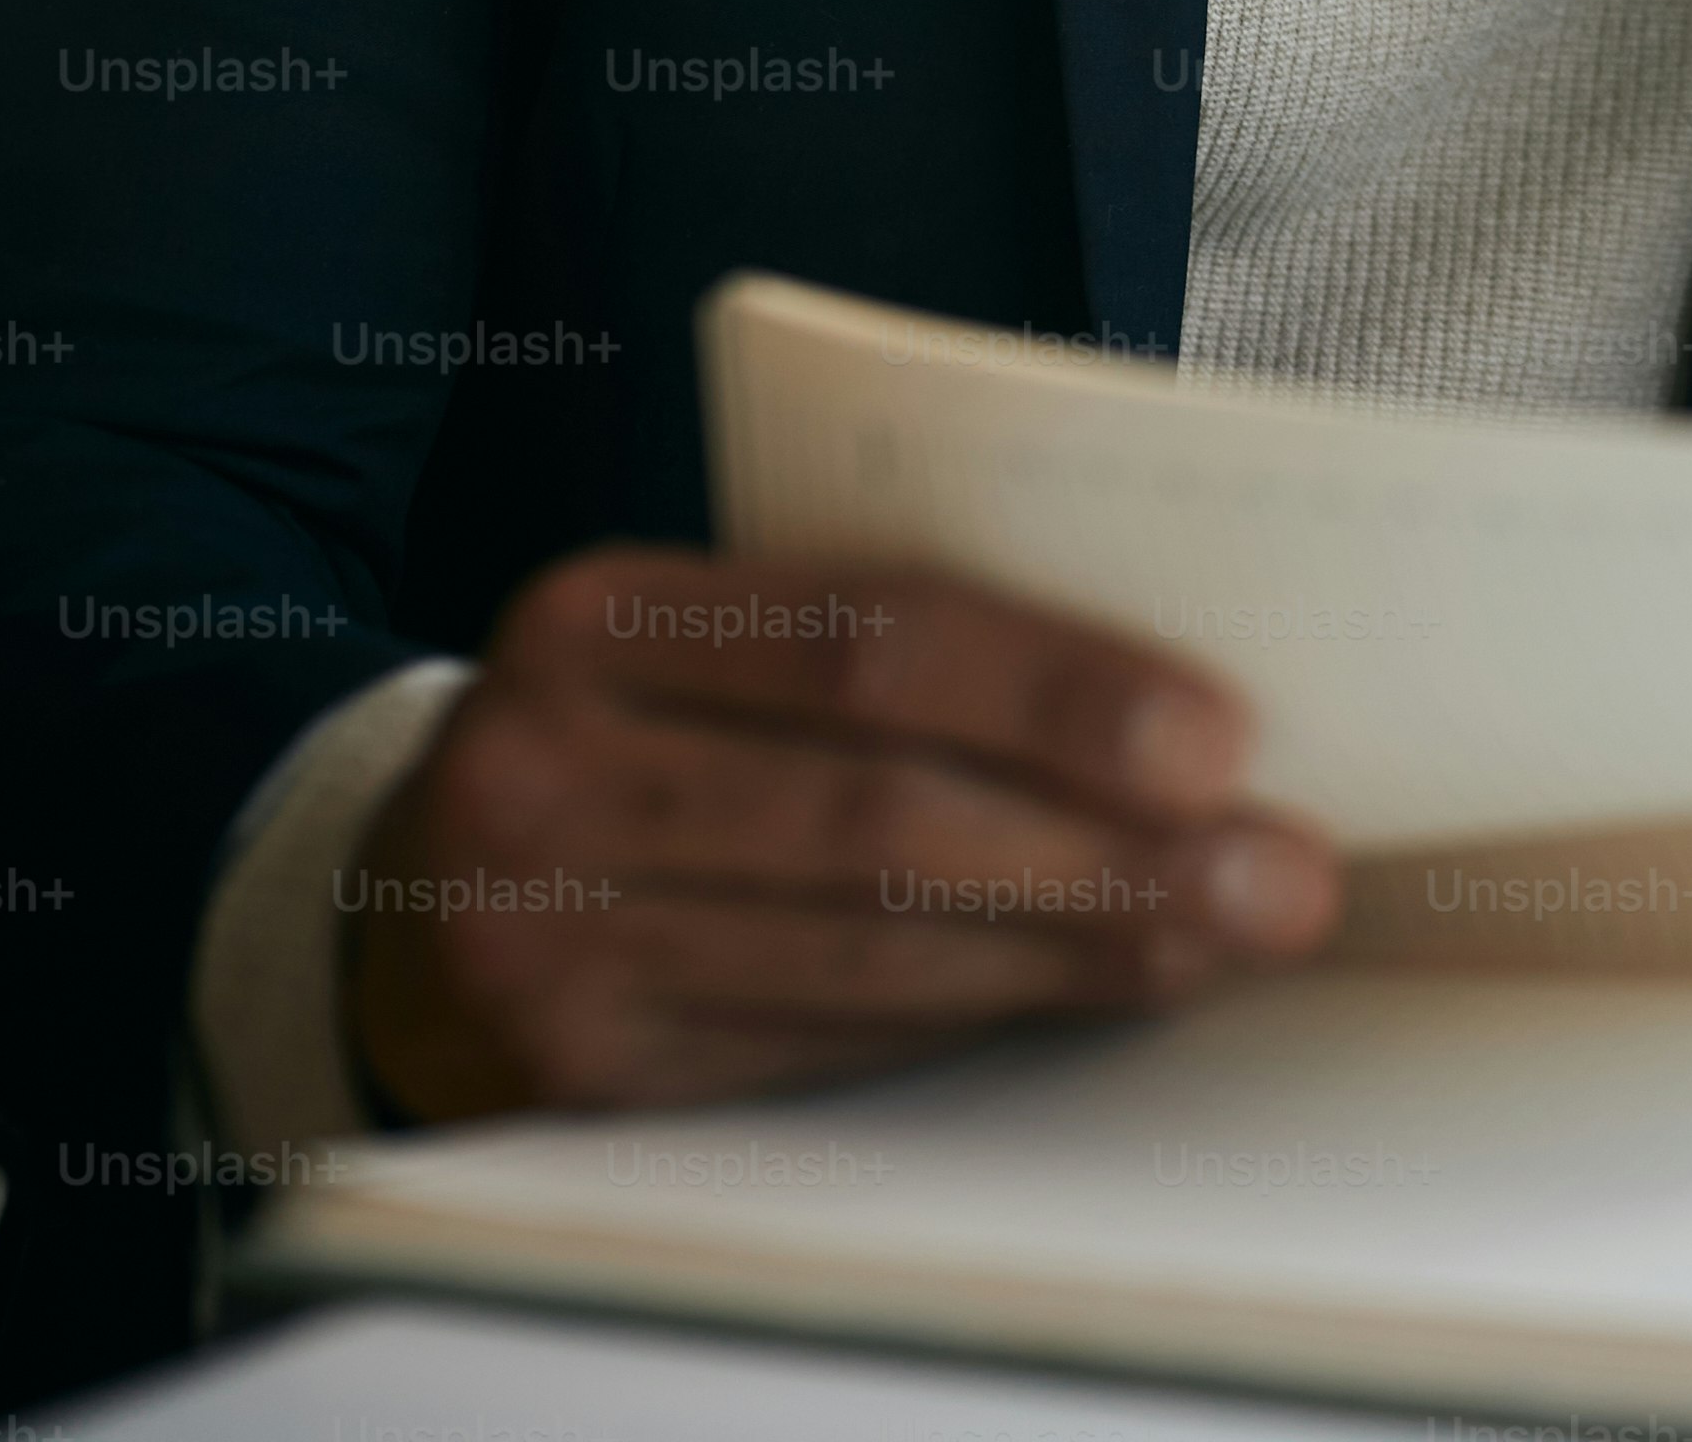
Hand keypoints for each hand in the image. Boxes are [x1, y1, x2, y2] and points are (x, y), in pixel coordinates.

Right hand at [345, 548, 1337, 1119]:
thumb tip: (1182, 704)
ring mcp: (542, 937)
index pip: (865, 636)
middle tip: (1276, 870)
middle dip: (1108, 849)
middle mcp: (542, 771)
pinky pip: (821, 1051)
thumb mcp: (717, 633)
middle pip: (878, 812)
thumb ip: (891, 634)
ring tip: (1221, 937)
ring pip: (862, 951)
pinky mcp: (575, 1079)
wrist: (415, 889)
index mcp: (595, 613)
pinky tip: (1089, 993)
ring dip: (1074, 951)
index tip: (1224, 733)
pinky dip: (978, 1021)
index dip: (1057, 688)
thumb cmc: (646, 728)